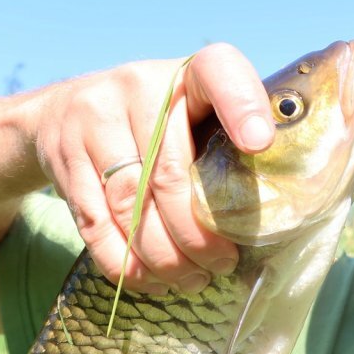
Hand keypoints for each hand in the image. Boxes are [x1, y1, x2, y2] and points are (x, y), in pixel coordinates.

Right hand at [33, 43, 273, 293]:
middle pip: (169, 171)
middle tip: (222, 264)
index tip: (260, 145)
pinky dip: (124, 261)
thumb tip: (289, 200)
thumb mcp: (203, 109)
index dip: (242, 107)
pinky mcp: (64, 157)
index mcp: (191, 72)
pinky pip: (94, 222)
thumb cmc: (165, 120)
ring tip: (193, 280)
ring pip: (130, 204)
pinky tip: (150, 280)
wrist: (66, 108)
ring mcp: (94, 120)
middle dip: (198, 232)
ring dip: (164, 255)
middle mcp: (138, 86)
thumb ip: (237, 139)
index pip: (219, 74)